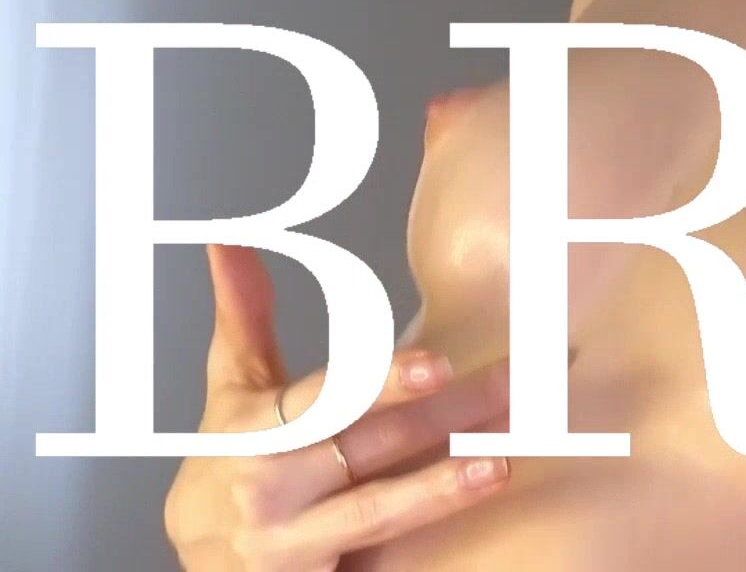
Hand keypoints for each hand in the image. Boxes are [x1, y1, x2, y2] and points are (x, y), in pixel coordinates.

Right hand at [164, 245, 510, 571]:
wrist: (200, 558)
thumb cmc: (228, 464)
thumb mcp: (229, 391)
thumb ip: (242, 319)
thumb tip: (227, 241)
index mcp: (252, 427)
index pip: (321, 399)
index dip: (376, 384)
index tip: (436, 365)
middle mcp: (266, 484)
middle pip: (368, 446)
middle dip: (446, 417)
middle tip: (510, 390)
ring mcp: (286, 542)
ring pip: (375, 510)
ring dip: (440, 489)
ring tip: (500, 465)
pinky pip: (375, 556)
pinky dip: (423, 540)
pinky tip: (467, 511)